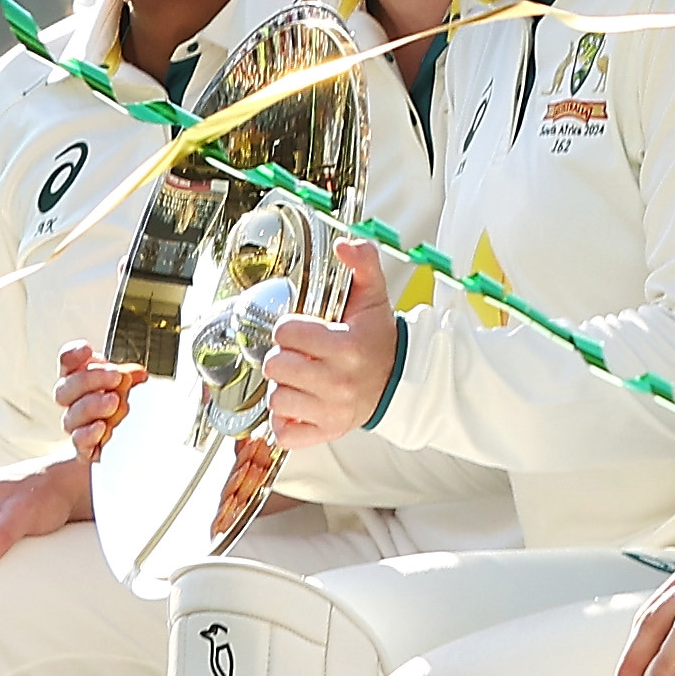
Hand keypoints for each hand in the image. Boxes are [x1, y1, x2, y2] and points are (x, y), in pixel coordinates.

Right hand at [56, 342, 135, 463]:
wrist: (122, 447)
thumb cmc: (124, 409)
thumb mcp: (128, 389)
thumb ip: (129, 378)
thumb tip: (138, 374)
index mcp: (80, 381)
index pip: (67, 364)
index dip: (72, 356)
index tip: (86, 349)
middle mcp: (73, 403)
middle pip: (65, 389)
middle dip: (90, 379)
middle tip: (115, 377)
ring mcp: (77, 426)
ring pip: (71, 416)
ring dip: (92, 405)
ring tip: (114, 401)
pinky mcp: (85, 449)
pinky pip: (79, 442)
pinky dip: (88, 433)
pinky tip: (101, 427)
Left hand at [259, 241, 396, 449]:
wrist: (399, 381)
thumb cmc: (378, 341)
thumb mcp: (374, 298)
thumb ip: (363, 264)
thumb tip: (346, 244)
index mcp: (347, 346)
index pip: (286, 332)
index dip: (289, 328)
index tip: (302, 330)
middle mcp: (339, 381)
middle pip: (275, 365)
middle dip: (283, 356)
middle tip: (300, 355)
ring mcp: (332, 411)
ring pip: (276, 397)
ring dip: (284, 387)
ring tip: (301, 379)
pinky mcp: (326, 432)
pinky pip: (284, 431)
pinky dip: (286, 420)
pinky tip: (299, 403)